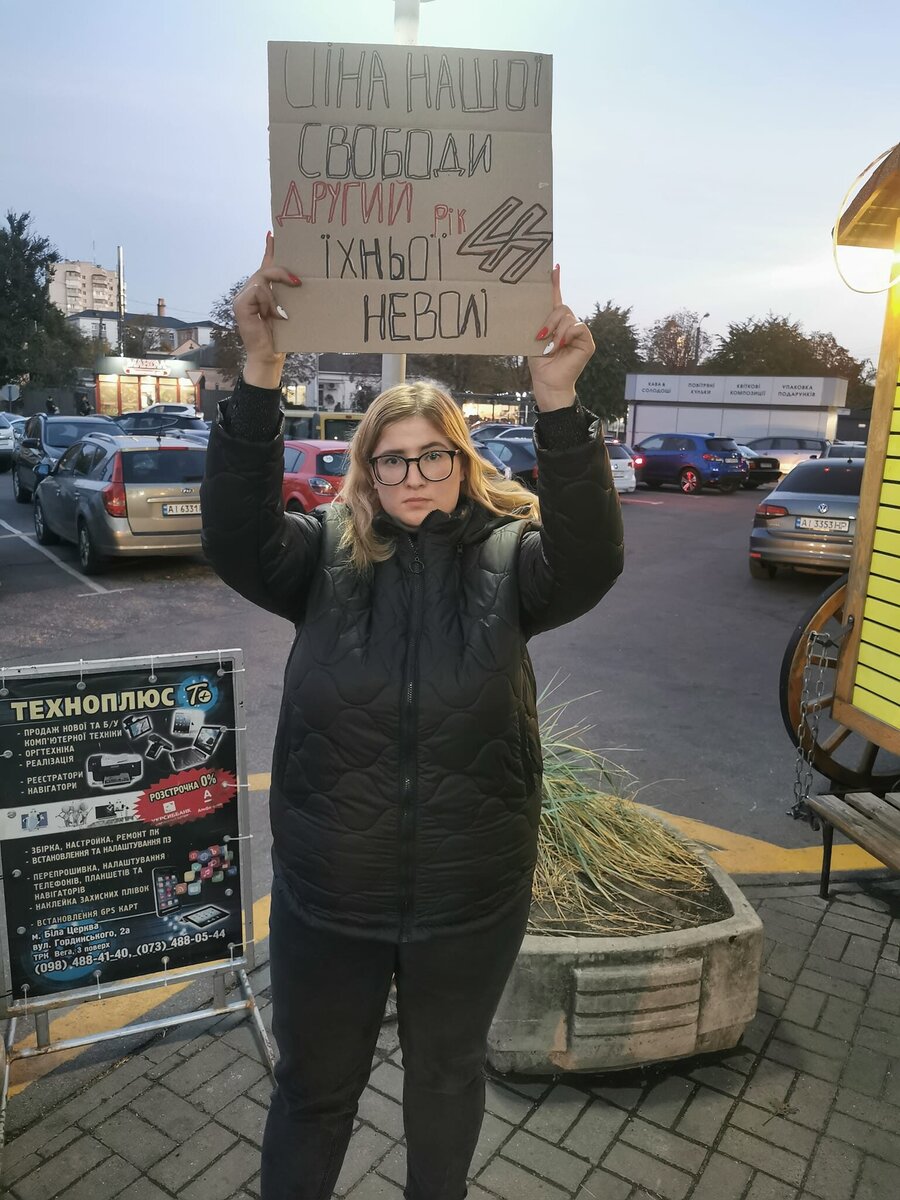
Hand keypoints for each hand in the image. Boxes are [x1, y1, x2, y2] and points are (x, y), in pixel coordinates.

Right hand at [234, 233, 301, 387]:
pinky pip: (258, 291)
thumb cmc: (280, 336)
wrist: (269, 356)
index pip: (264, 266)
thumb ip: (287, 294)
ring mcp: (242, 298)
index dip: (269, 250)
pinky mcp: (240, 304)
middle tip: (298, 283)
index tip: (272, 234)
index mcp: (260, 292)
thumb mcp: (287, 310)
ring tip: (280, 315)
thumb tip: (299, 280)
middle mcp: (248, 292)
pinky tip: (272, 316)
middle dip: (282, 273)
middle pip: (265, 270)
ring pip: (262, 280)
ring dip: (275, 297)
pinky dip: (268, 303)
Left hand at [528, 265, 594, 410]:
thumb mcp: (534, 338)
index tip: (554, 267)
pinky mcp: (587, 342)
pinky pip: (577, 327)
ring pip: (568, 317)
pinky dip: (566, 335)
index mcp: (555, 323)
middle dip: (550, 320)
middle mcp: (569, 325)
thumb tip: (535, 302)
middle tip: (540, 336)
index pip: (557, 299)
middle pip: (562, 307)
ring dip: (556, 330)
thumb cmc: (539, 363)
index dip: (555, 283)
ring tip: (550, 346)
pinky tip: (559, 346)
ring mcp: (579, 333)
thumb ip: (539, 322)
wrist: (547, 382)